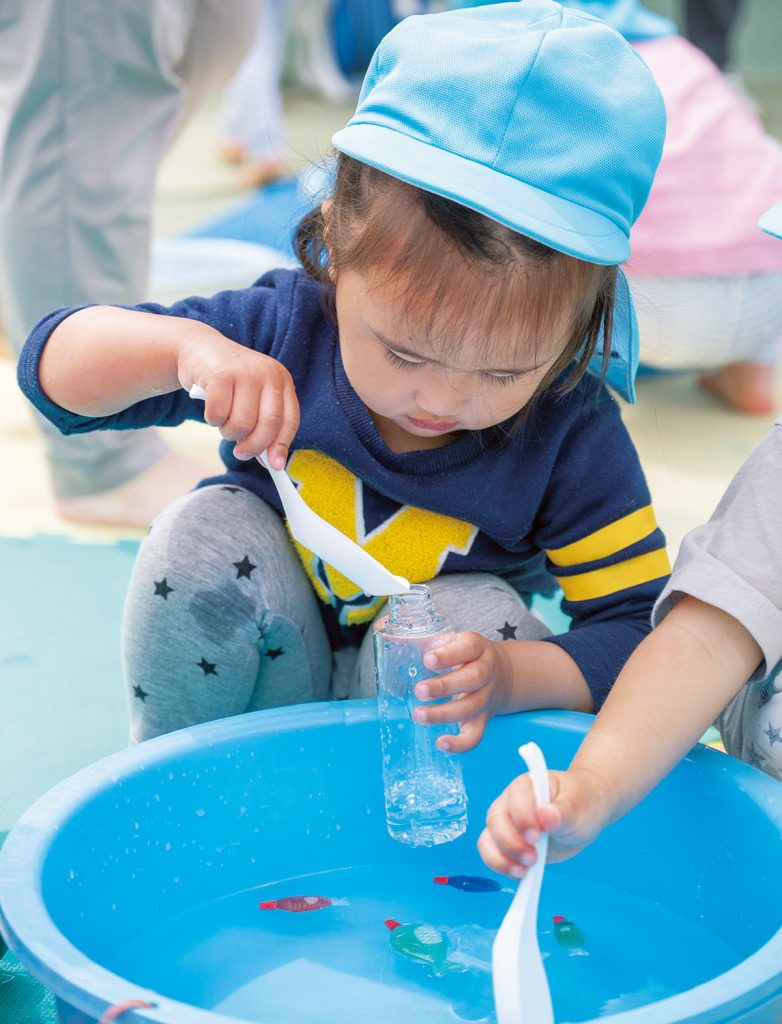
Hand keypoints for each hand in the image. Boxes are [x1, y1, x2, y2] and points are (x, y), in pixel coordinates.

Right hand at [178, 331, 298, 468]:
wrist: (199, 349)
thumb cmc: (229, 382)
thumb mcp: (253, 398)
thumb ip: (263, 425)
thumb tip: (270, 462)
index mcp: (282, 381)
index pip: (290, 420)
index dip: (282, 445)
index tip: (274, 466)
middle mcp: (268, 374)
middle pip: (269, 424)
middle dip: (254, 446)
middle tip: (240, 453)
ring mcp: (245, 372)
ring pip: (242, 423)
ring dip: (229, 433)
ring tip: (224, 423)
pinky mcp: (220, 374)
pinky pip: (218, 414)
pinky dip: (213, 420)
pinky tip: (212, 411)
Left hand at [412, 633, 513, 752]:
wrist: (504, 674)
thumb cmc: (466, 655)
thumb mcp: (452, 640)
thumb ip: (422, 638)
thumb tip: (383, 629)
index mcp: (477, 648)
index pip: (468, 648)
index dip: (449, 655)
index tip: (428, 660)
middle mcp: (486, 672)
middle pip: (473, 678)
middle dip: (444, 686)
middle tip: (419, 690)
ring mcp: (486, 698)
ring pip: (470, 707)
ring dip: (444, 714)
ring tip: (419, 714)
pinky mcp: (483, 719)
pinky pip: (476, 735)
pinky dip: (460, 744)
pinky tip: (441, 743)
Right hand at [477, 769, 613, 878]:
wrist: (580, 817)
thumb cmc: (579, 803)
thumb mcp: (577, 806)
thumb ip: (563, 812)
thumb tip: (546, 816)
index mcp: (528, 785)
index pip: (516, 798)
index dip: (522, 818)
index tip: (537, 837)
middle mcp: (510, 802)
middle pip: (495, 820)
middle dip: (511, 843)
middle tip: (533, 858)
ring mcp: (506, 823)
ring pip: (488, 839)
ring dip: (503, 859)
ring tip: (524, 871)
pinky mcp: (506, 843)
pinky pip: (492, 854)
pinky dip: (502, 867)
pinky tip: (521, 873)